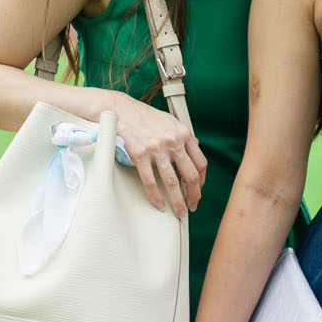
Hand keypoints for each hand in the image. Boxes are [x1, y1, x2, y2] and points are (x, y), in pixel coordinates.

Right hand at [111, 94, 206, 216]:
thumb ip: (183, 137)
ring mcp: (157, 149)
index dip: (202, 180)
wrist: (120, 109)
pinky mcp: (140, 155)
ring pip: (173, 182)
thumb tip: (194, 150)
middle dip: (194, 195)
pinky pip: (150, 181)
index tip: (198, 190)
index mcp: (184, 134)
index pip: (201, 163)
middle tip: (192, 205)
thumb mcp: (170, 122)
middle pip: (191, 175)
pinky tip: (160, 204)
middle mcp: (174, 142)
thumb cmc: (144, 116)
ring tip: (179, 212)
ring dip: (178, 201)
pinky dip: (156, 196)